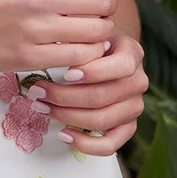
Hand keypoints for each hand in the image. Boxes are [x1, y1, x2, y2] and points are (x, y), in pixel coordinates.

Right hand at [0, 0, 152, 73]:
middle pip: (103, 3)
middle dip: (106, 10)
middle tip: (92, 14)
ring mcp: (36, 27)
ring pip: (95, 33)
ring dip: (98, 36)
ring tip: (82, 35)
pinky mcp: (29, 56)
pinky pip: (78, 59)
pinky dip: (84, 58)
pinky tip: (74, 55)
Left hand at [26, 32, 148, 155]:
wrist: (105, 52)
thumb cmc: (92, 41)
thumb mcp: (88, 32)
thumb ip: (80, 40)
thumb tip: (56, 50)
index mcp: (132, 53)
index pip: (121, 66)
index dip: (94, 72)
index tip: (66, 74)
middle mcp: (139, 81)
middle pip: (103, 96)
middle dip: (65, 96)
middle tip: (37, 91)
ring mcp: (135, 106)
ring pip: (102, 119)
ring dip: (67, 116)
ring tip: (42, 108)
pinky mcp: (128, 127)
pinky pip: (111, 144)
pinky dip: (86, 144)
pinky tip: (63, 134)